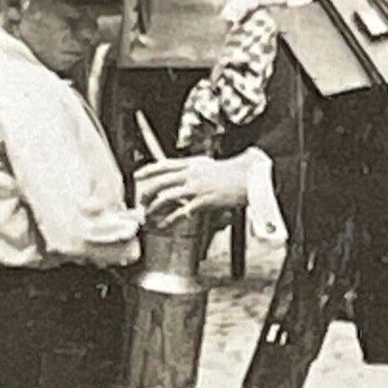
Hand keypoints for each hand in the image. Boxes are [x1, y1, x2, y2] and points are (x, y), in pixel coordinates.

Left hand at [135, 154, 250, 225]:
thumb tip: (183, 176)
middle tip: (142, 201)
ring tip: (149, 214)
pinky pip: (182, 212)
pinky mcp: (203, 201)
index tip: (138, 175)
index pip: (164, 165)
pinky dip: (171, 219)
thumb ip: (194, 171)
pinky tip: (166, 223)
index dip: (148, 170)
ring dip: (155, 207)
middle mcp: (191, 174)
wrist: (249, 177)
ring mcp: (196, 188)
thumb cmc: (233, 173)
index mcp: (192, 164)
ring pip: (166, 197)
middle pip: (161, 182)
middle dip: (147, 193)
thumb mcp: (210, 166)